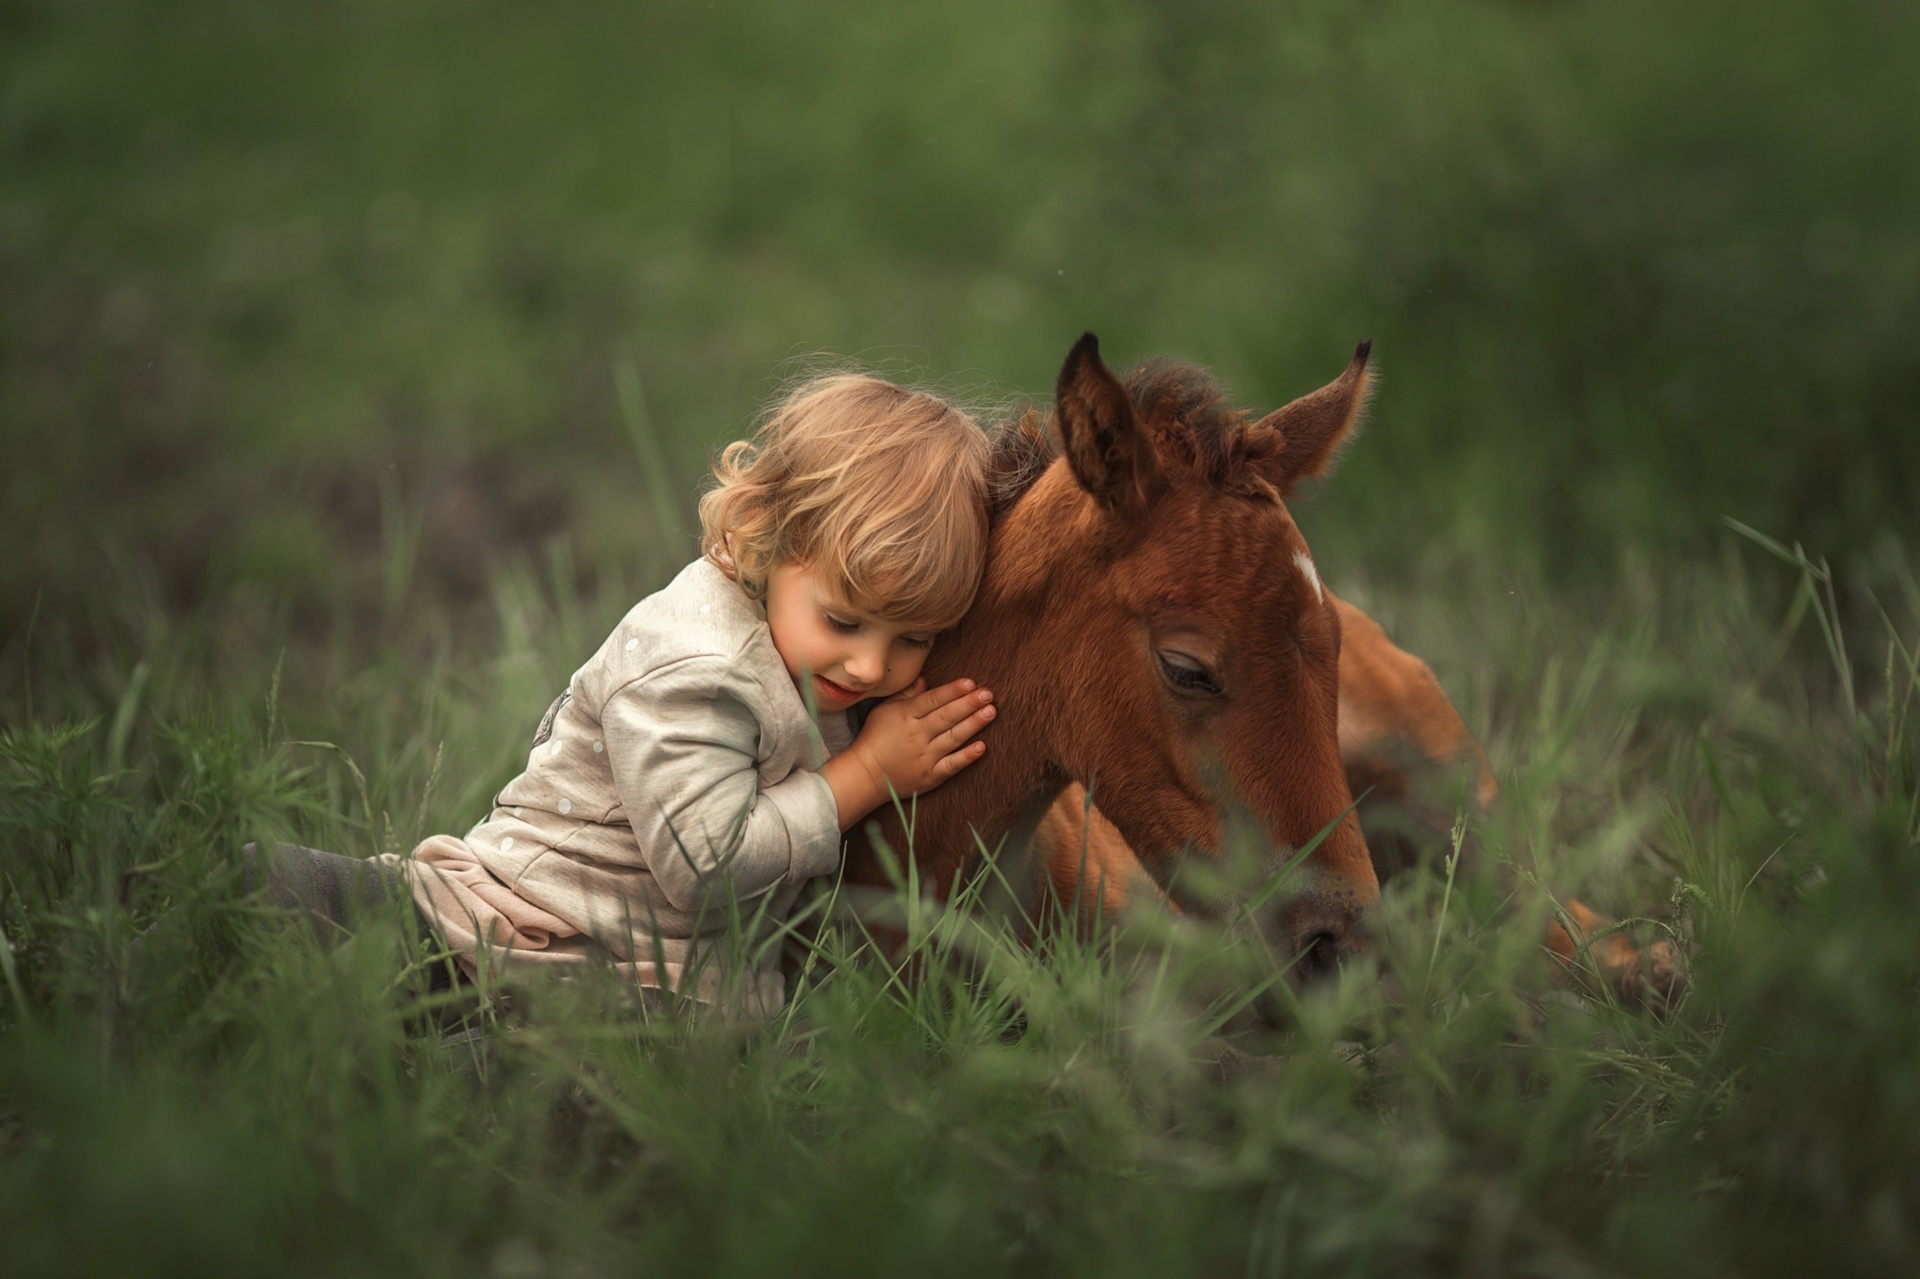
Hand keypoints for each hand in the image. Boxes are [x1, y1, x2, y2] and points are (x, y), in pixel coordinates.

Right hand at [820, 677, 994, 828]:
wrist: (864, 775)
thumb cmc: (874, 738)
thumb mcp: (884, 711)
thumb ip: (906, 695)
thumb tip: (925, 679)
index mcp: (906, 716)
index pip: (933, 700)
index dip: (952, 690)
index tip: (971, 682)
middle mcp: (917, 736)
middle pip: (947, 717)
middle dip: (969, 704)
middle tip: (988, 694)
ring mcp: (925, 757)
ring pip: (953, 738)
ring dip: (973, 724)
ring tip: (991, 712)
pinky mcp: (930, 776)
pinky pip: (951, 765)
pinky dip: (967, 756)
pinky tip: (982, 746)